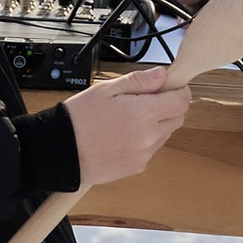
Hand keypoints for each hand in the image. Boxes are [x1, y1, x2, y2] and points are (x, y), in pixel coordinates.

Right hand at [63, 72, 192, 187]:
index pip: (182, 101)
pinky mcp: (136, 167)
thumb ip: (139, 81)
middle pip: (177, 117)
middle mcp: (148, 137)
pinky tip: (122, 134)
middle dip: (168, 106)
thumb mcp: (106, 89)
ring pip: (165, 134)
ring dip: (156, 123)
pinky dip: (144, 140)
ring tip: (127, 118)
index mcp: (143, 114)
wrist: (60, 152)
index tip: (168, 86)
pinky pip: (151, 149)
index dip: (178, 90)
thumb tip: (162, 75)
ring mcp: (144, 154)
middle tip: (143, 100)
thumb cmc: (79, 118)